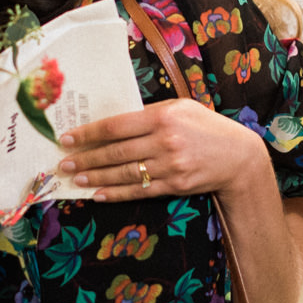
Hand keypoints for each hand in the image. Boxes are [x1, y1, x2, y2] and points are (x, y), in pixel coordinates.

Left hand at [57, 98, 269, 201]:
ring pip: (125, 173)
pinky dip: (117, 193)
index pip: (116, 126)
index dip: (89, 134)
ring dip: (97, 178)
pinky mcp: (175, 185)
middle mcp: (165, 141)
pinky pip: (140, 190)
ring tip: (76, 179)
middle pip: (116, 152)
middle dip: (87, 159)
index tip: (68, 138)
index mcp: (163, 116)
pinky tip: (99, 194)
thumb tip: (114, 123)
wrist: (238, 156)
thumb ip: (150, 114)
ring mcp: (170, 165)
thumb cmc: (205, 127)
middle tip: (64, 163)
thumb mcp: (181, 108)